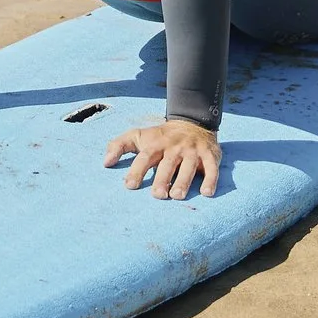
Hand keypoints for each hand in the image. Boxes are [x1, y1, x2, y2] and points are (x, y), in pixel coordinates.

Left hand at [104, 117, 221, 200]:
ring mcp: (193, 151)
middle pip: (168, 163)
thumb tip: (105, 162)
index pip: (145, 156)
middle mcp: (175, 147)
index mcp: (156, 144)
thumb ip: (119, 146)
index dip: (137, 170)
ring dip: (184, 181)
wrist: (193, 122)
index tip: (129, 185)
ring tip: (178, 196)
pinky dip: (211, 179)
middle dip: (162, 179)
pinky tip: (207, 193)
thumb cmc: (161, 137)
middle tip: (157, 195)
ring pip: (189, 166)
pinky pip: (212, 168)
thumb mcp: (139, 136)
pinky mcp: (210, 155)